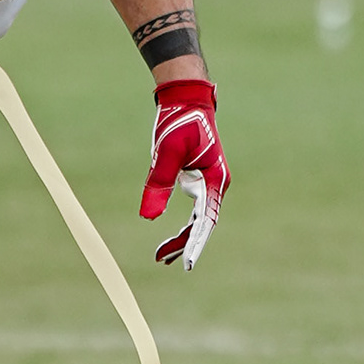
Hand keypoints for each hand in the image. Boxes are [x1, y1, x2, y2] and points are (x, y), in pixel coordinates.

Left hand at [139, 78, 228, 269]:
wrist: (186, 100)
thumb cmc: (179, 122)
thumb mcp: (166, 153)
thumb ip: (159, 184)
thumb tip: (148, 217)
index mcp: (214, 179)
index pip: (205, 220)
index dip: (196, 243)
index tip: (187, 263)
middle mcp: (216, 184)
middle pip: (201, 224)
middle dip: (184, 244)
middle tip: (162, 261)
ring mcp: (209, 184)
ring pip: (198, 220)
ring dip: (182, 238)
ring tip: (162, 258)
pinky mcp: (199, 181)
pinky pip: (194, 210)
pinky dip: (183, 225)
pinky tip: (172, 240)